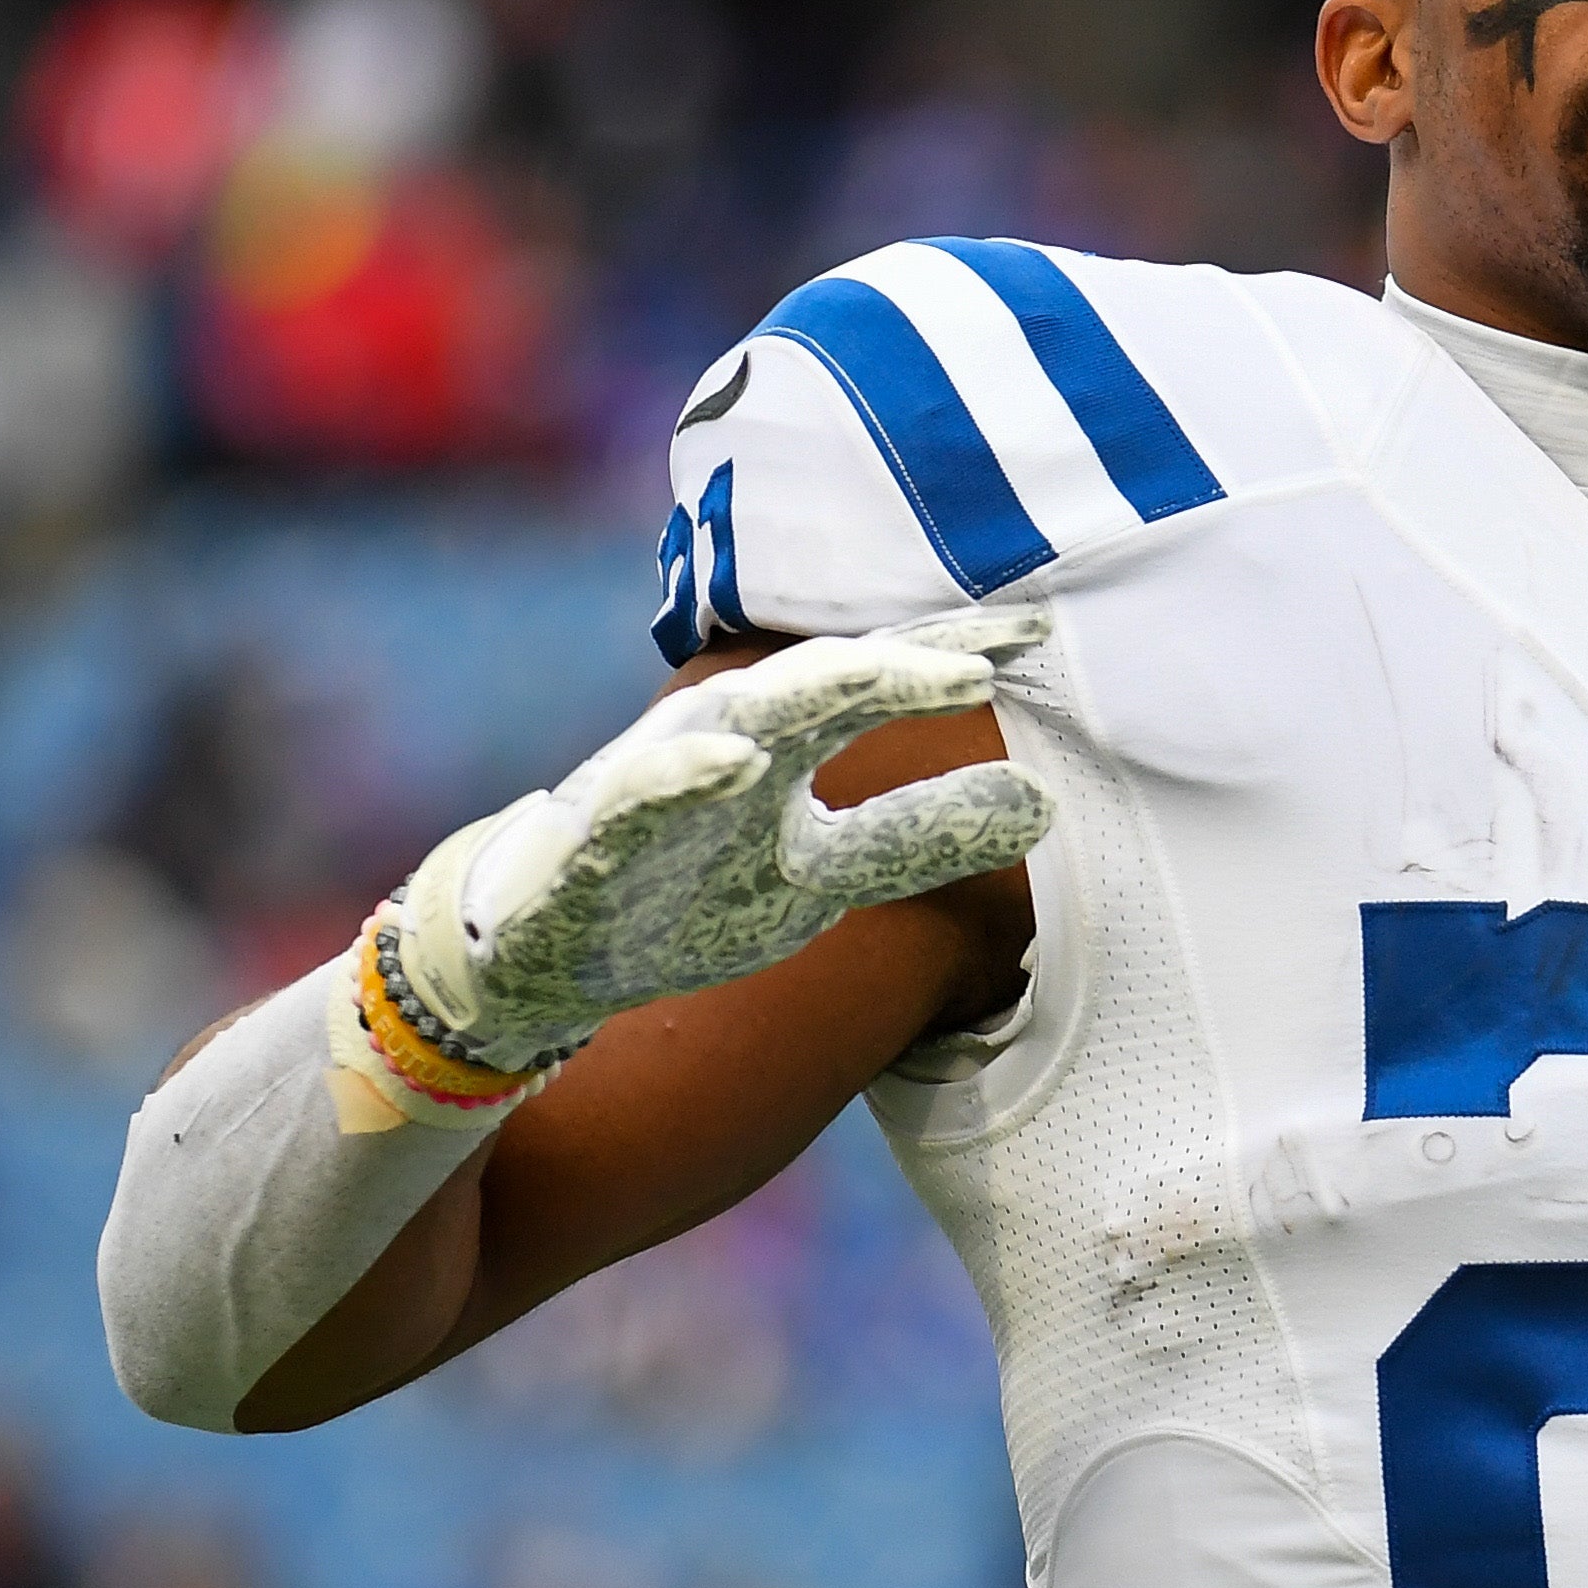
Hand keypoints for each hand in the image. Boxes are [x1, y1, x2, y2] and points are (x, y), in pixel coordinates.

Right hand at [391, 609, 1057, 1070]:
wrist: (542, 958)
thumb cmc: (688, 891)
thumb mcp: (825, 874)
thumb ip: (918, 835)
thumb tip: (1045, 804)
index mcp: (785, 739)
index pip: (880, 679)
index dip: (955, 649)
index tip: (1043, 629)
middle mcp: (729, 734)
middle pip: (826, 681)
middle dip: (904, 661)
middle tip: (986, 658)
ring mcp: (659, 777)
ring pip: (740, 716)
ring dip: (815, 690)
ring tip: (897, 674)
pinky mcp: (594, 835)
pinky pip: (641, 795)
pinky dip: (688, 772)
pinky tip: (738, 761)